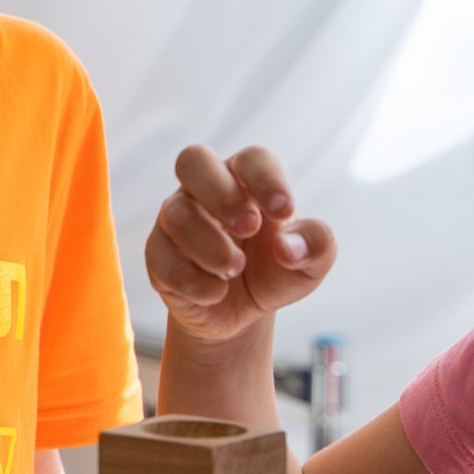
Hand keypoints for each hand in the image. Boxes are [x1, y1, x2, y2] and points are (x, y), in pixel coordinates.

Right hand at [146, 144, 334, 343]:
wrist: (241, 314)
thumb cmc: (274, 271)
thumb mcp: (309, 264)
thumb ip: (316, 246)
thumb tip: (288, 247)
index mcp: (245, 181)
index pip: (252, 159)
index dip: (266, 179)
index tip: (284, 211)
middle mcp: (204, 190)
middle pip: (193, 160)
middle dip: (220, 193)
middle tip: (249, 228)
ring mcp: (175, 220)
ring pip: (177, 215)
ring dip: (211, 246)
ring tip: (235, 270)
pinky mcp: (157, 254)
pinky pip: (163, 259)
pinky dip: (194, 281)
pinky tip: (215, 293)